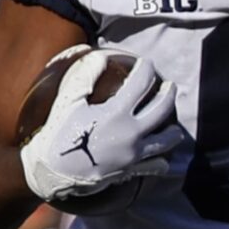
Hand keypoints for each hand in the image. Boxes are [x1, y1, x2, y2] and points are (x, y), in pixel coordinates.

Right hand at [19, 47, 186, 204]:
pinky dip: (161, 162)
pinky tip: (163, 160)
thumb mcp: (68, 101)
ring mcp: (134, 154)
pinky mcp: (131, 170)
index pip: (140, 83)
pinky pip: (154, 166)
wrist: (53, 172)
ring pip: (165, 140)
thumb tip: (98, 56)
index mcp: (116, 112)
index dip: (146, 69)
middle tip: (170, 87)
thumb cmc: (58, 135)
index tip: (147, 63)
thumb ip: (84, 76)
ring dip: (173, 131)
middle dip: (169, 94)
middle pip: (162, 108)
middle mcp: (131, 132)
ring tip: (174, 127)